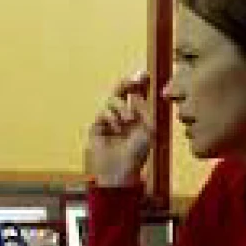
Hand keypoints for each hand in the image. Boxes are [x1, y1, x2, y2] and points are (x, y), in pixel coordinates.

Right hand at [85, 71, 152, 186]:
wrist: (119, 171)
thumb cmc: (137, 153)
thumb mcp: (148, 129)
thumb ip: (142, 109)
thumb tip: (134, 93)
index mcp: (138, 117)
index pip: (138, 95)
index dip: (140, 84)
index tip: (144, 74)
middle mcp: (123, 116)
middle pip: (122, 92)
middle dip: (127, 84)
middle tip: (133, 80)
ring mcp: (109, 121)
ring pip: (111, 100)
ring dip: (120, 107)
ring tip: (127, 120)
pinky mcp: (97, 127)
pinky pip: (103, 112)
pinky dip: (110, 118)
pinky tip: (115, 128)